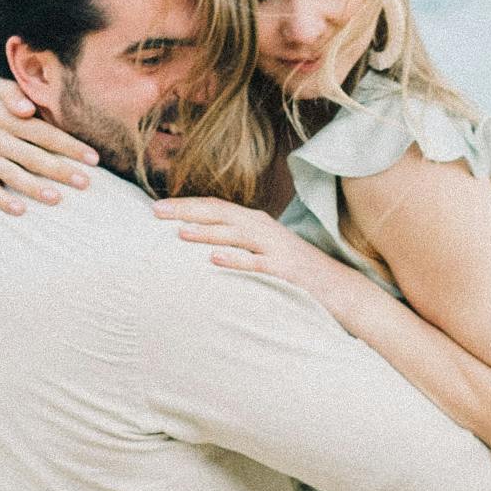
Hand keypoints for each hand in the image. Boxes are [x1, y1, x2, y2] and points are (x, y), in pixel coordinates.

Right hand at [0, 80, 95, 213]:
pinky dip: (2, 201)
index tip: (93, 159)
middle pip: (31, 156)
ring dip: (34, 188)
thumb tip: (27, 110)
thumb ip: (14, 92)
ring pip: (11, 175)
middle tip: (85, 183)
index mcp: (6, 116)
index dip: (69, 146)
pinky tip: (20, 211)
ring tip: (57, 199)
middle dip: (60, 171)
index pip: (44, 133)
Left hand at [153, 194, 337, 302]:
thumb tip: (199, 244)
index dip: (185, 205)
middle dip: (186, 211)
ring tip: (179, 232)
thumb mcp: (260, 249)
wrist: (335, 285)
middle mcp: (262, 228)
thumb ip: (234, 242)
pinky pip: (256, 264)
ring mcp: (274, 247)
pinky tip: (213, 259)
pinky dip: (235, 260)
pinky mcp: (284, 269)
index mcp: (253, 222)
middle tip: (155, 212)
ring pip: (235, 234)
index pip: (214, 207)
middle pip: (219, 214)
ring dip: (207, 232)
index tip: (155, 208)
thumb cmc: (290, 269)